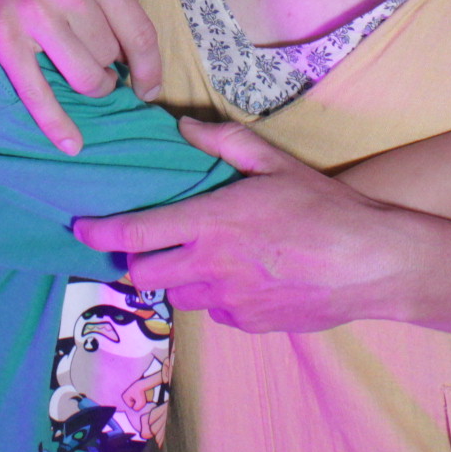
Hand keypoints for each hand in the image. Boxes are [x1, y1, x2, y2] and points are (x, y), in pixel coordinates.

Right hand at [0, 0, 160, 154]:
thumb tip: (125, 36)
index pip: (141, 33)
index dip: (150, 69)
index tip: (148, 87)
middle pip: (110, 58)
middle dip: (106, 69)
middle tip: (94, 65)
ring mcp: (35, 14)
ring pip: (85, 77)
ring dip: (88, 87)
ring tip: (82, 82)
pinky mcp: (1, 34)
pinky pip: (36, 90)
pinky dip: (56, 123)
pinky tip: (70, 144)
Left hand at [74, 120, 421, 332]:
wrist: (371, 264)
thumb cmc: (325, 208)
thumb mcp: (274, 163)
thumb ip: (223, 144)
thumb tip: (184, 127)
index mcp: (211, 224)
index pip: (134, 233)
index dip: (99, 233)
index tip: (80, 228)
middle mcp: (211, 267)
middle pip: (142, 274)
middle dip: (136, 260)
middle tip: (148, 243)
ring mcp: (228, 302)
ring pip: (177, 296)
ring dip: (177, 278)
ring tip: (203, 257)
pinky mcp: (248, 324)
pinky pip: (214, 312)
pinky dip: (215, 296)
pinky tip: (242, 276)